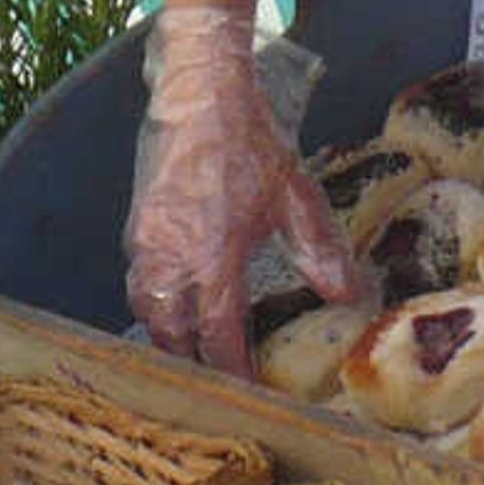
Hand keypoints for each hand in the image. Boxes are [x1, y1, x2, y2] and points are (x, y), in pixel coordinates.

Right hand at [123, 8, 359, 373]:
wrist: (200, 93)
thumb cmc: (250, 142)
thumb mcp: (296, 196)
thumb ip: (319, 251)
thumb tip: (346, 295)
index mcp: (214, 260)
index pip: (218, 338)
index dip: (233, 372)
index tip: (248, 392)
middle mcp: (173, 259)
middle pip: (173, 337)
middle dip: (193, 364)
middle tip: (216, 383)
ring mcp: (147, 242)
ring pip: (148, 310)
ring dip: (168, 336)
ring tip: (191, 350)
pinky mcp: (136, 224)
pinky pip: (138, 279)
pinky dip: (153, 301)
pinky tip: (173, 300)